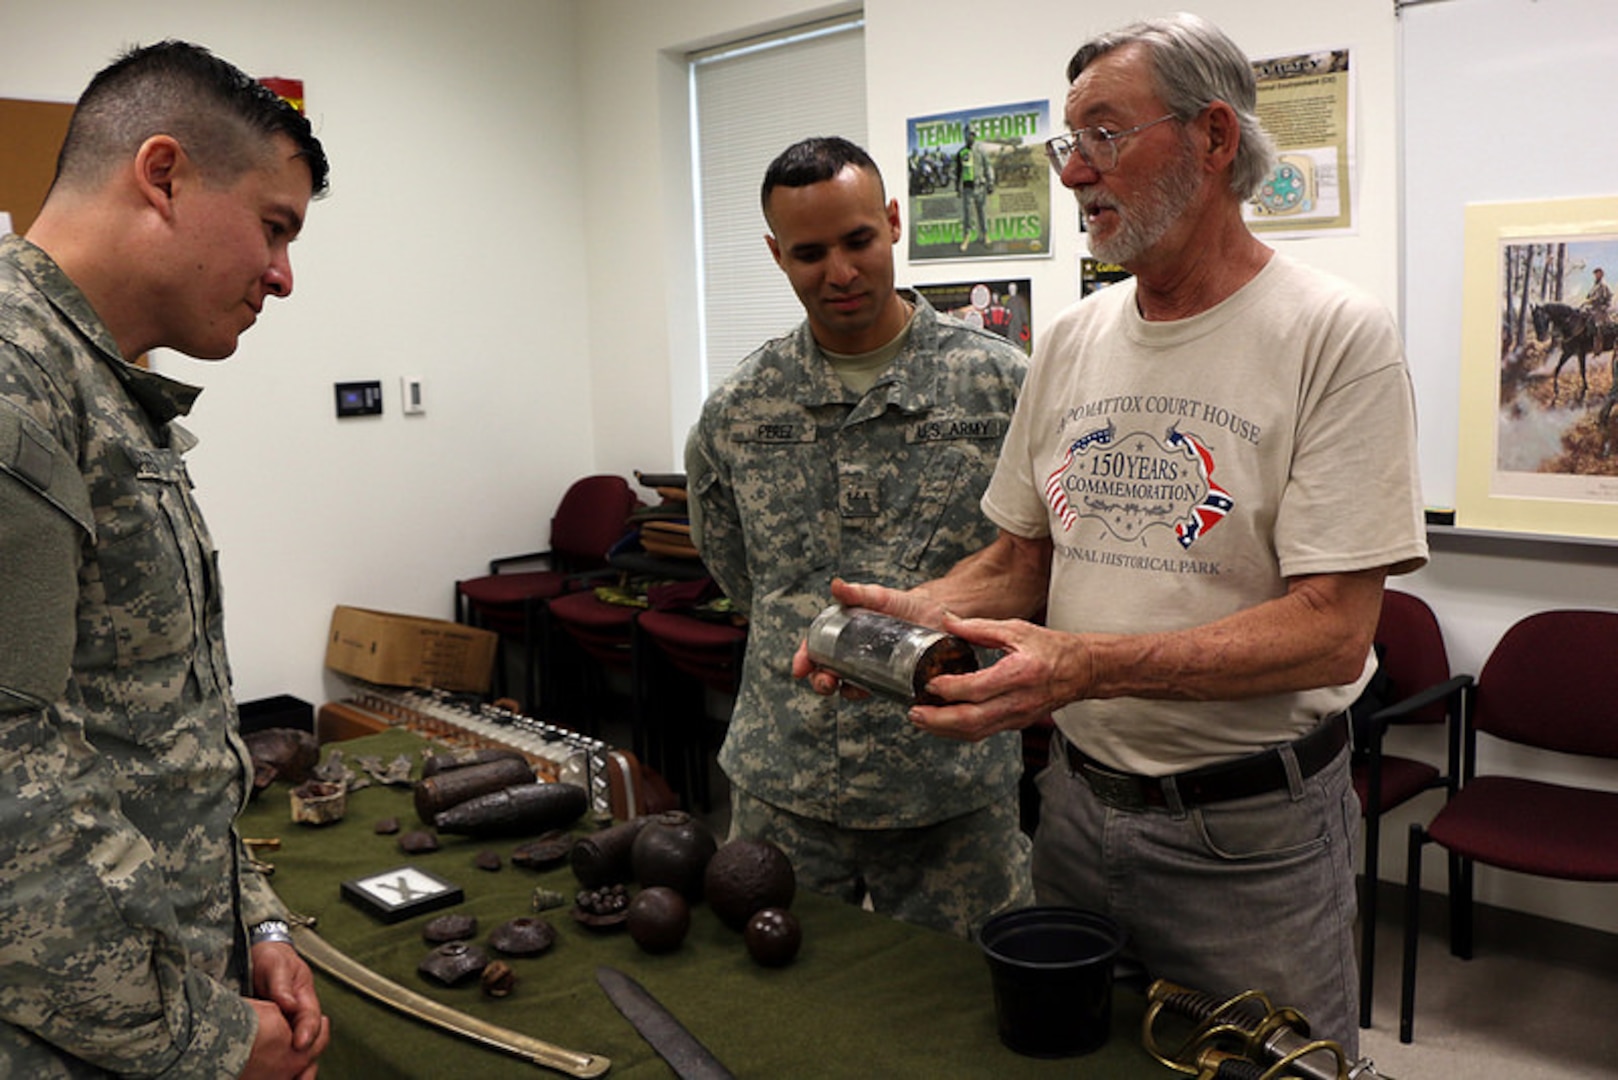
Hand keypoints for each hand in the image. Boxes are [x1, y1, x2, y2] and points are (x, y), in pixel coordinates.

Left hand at [243, 942, 328, 1077]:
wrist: (255, 956)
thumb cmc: (269, 958)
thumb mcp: (275, 965)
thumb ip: (281, 984)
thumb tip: (289, 1003)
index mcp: (305, 998)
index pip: (311, 1019)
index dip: (308, 1032)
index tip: (300, 1044)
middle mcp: (298, 1014)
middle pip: (309, 1041)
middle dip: (306, 1058)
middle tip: (298, 1072)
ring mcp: (286, 1024)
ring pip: (295, 1049)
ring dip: (294, 1065)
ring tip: (289, 1077)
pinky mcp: (272, 1032)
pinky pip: (278, 1050)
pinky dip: (277, 1063)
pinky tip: (269, 1072)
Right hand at [790, 579, 950, 696]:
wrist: (934, 615)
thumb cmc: (902, 604)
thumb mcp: (877, 596)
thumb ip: (857, 592)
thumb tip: (837, 586)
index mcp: (841, 633)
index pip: (815, 648)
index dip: (804, 659)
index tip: (800, 668)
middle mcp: (850, 653)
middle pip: (825, 672)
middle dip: (819, 680)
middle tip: (824, 682)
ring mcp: (867, 669)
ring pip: (844, 685)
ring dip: (838, 689)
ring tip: (840, 687)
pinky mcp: (886, 680)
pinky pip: (870, 691)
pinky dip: (864, 693)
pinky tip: (865, 691)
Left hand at [905, 613, 1092, 741]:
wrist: (1082, 671)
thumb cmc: (1052, 649)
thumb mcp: (1017, 629)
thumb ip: (979, 628)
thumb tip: (947, 622)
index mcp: (1020, 673)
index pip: (978, 688)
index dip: (950, 689)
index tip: (929, 683)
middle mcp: (1018, 700)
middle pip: (972, 720)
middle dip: (939, 720)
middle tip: (915, 712)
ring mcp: (1018, 716)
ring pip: (976, 732)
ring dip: (945, 730)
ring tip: (921, 720)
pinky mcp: (1016, 723)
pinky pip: (983, 732)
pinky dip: (959, 730)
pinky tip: (943, 723)